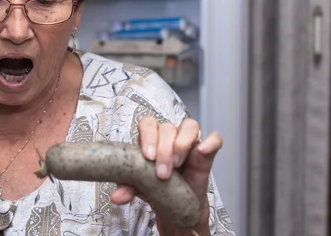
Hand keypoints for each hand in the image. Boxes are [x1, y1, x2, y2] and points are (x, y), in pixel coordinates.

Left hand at [110, 117, 222, 233]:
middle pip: (167, 128)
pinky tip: (202, 151)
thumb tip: (116, 196)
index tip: (148, 156)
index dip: (148, 136)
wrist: (176, 206)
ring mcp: (189, 142)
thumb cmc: (155, 188)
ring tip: (177, 165)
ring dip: (182, 144)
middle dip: (164, 150)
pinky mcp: (206, 152)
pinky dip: (210, 142)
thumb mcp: (138, 187)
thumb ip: (127, 187)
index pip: (148, 123)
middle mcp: (170, 136)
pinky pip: (214, 139)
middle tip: (162, 173)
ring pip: (189, 126)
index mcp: (151, 139)